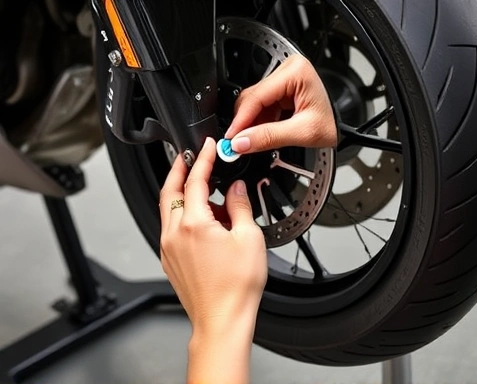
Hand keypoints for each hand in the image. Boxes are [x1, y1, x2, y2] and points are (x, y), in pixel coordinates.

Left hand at [159, 137, 266, 383]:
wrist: (222, 319)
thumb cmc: (235, 286)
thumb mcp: (248, 238)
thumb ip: (239, 207)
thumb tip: (236, 190)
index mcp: (194, 224)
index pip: (196, 180)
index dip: (203, 159)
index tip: (208, 148)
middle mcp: (174, 234)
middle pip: (170, 191)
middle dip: (180, 170)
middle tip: (191, 158)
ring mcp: (168, 248)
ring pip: (169, 210)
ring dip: (183, 195)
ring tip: (211, 198)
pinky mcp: (170, 261)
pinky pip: (172, 228)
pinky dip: (183, 216)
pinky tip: (204, 222)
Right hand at [225, 54, 337, 153]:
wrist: (342, 128)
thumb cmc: (332, 125)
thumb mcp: (301, 133)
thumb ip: (269, 137)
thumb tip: (241, 142)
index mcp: (296, 72)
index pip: (258, 95)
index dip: (242, 119)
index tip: (231, 138)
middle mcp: (288, 70)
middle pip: (252, 97)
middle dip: (244, 122)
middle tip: (237, 144)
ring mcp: (283, 78)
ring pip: (253, 102)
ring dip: (250, 123)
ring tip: (252, 141)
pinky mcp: (279, 89)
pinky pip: (259, 105)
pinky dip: (256, 122)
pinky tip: (259, 133)